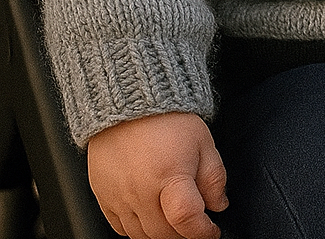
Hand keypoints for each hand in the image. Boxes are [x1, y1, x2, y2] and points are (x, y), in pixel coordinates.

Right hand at [87, 113, 227, 238]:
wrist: (130, 102)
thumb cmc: (168, 118)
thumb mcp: (203, 141)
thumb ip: (214, 176)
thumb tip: (218, 204)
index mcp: (170, 175)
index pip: (187, 219)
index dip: (203, 231)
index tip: (211, 230)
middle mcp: (141, 191)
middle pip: (164, 233)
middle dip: (184, 234)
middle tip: (194, 223)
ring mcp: (119, 197)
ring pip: (141, 236)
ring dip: (161, 233)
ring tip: (173, 218)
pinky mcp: (103, 197)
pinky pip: (120, 228)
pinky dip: (137, 228)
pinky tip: (150, 214)